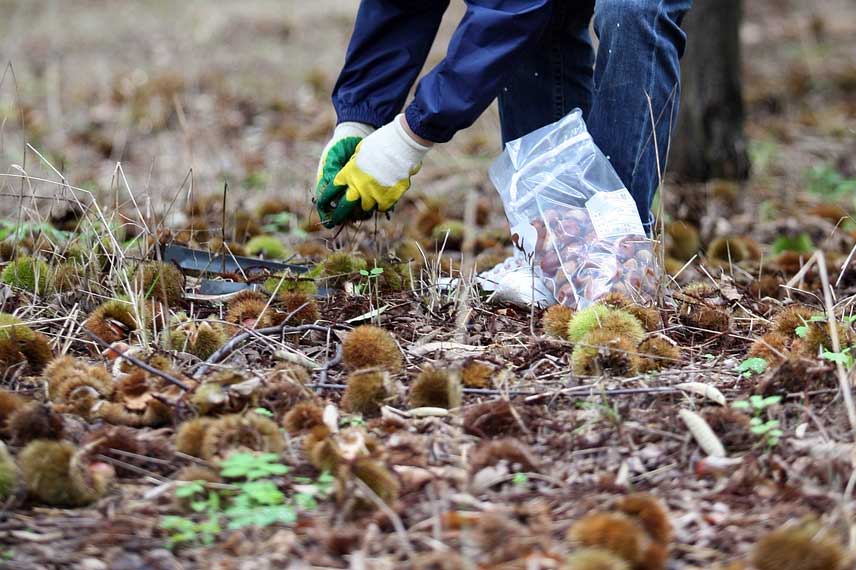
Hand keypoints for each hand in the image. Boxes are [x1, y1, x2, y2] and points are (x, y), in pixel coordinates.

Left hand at [316, 114, 430, 227]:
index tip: (323, 204)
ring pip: (366, 208)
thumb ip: (354, 166)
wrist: (401, 144)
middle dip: (339, 215)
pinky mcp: (389, 198)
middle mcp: (359, 186)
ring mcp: (375, 194)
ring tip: (369, 200)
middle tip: (336, 220)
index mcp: (349, 173)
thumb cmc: (381, 143)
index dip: (326, 199)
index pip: (332, 191)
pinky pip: (383, 208)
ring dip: (366, 204)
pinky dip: (383, 204)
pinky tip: (385, 198)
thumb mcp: (360, 152)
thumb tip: (352, 174)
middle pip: (346, 207)